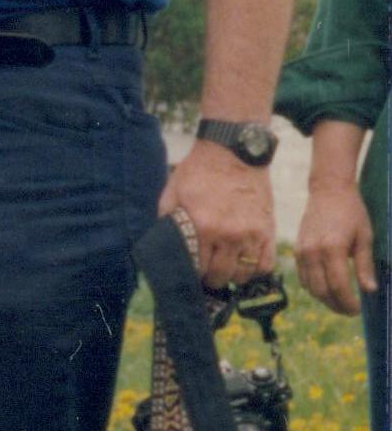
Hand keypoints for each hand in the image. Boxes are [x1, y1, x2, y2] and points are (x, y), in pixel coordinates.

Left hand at [159, 141, 274, 290]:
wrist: (234, 151)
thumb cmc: (198, 172)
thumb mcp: (172, 195)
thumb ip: (166, 223)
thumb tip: (161, 248)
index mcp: (203, 226)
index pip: (196, 268)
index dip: (191, 275)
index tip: (189, 274)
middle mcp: (229, 233)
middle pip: (221, 275)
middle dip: (210, 279)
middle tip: (206, 274)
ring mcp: (252, 233)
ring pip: (244, 274)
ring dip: (232, 275)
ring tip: (224, 268)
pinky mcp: (268, 229)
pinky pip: (266, 263)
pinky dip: (255, 270)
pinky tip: (244, 264)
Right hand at [294, 175, 375, 317]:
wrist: (328, 193)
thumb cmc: (352, 213)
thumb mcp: (364, 238)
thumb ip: (365, 266)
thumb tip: (370, 290)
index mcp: (333, 249)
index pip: (339, 285)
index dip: (348, 302)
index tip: (357, 310)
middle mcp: (313, 253)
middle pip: (322, 290)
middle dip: (336, 305)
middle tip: (349, 311)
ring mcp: (302, 252)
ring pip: (310, 287)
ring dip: (324, 299)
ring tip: (339, 303)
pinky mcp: (297, 251)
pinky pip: (303, 278)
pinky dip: (314, 288)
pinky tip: (326, 289)